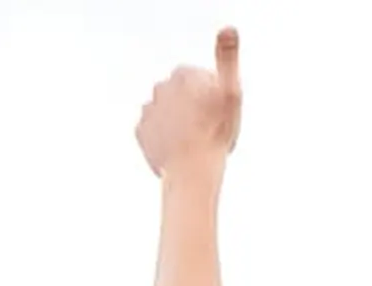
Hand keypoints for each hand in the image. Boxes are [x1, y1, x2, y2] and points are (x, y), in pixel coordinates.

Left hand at [136, 27, 241, 178]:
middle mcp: (161, 87)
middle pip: (181, 95)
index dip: (210, 96)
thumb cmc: (215, 134)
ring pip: (167, 112)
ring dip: (176, 122)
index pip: (199, 80)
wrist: (192, 171)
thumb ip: (228, 58)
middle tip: (205, 130)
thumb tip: (228, 28)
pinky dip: (163, 138)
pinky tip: (176, 149)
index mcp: (183, 74)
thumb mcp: (230, 92)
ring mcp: (149, 110)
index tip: (216, 115)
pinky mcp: (140, 132)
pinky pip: (154, 131)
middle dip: (191, 107)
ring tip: (190, 141)